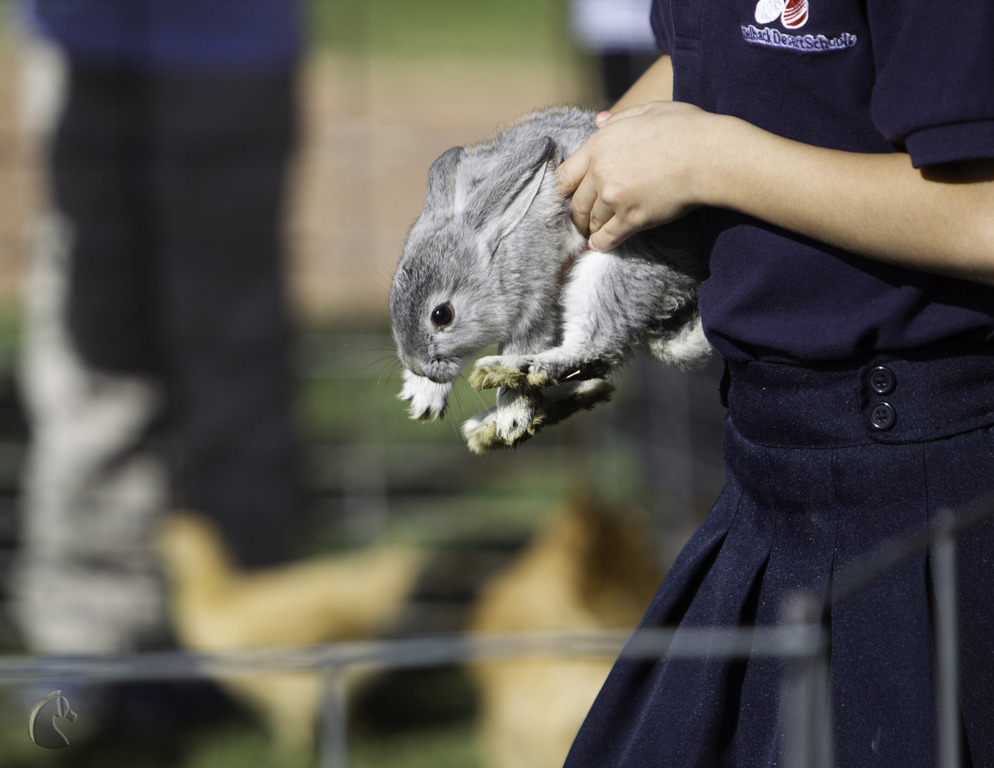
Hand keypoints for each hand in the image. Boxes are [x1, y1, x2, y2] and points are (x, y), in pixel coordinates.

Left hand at [556, 102, 716, 250]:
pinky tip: (599, 246)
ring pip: (593, 221)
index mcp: (600, 145)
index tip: (566, 198)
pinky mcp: (632, 218)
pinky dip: (602, 244)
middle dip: (577, 215)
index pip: (565, 174)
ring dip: (593, 228)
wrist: (709, 155)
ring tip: (594, 233)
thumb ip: (618, 119)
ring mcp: (614, 197)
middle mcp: (601, 172)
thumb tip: (599, 122)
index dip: (563, 190)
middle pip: (577, 202)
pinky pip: (609, 237)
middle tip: (579, 222)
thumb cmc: (684, 129)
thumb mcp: (648, 111)